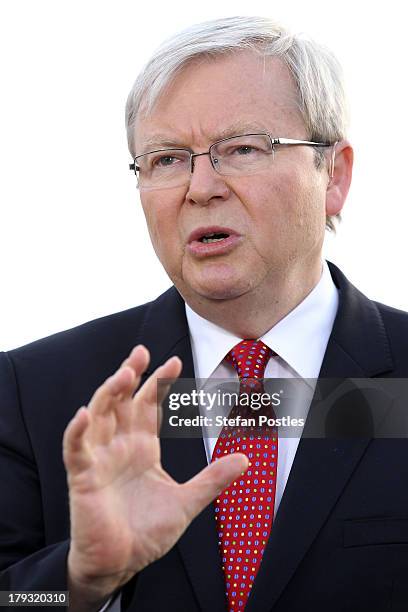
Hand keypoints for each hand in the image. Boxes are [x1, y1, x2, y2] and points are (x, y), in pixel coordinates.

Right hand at [63, 345, 247, 607]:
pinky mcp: (83, 476)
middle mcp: (120, 445)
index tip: (175, 362)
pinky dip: (77, 430)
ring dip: (108, 393)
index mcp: (143, 446)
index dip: (159, 382)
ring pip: (99, 415)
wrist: (122, 564)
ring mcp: (100, 458)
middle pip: (121, 400)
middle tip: (141, 352)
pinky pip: (75, 448)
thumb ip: (213, 479)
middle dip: (130, 375)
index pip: (149, 405)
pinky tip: (85, 413)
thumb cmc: (148, 532)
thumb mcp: (187, 501)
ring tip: (124, 373)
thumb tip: (246, 460)